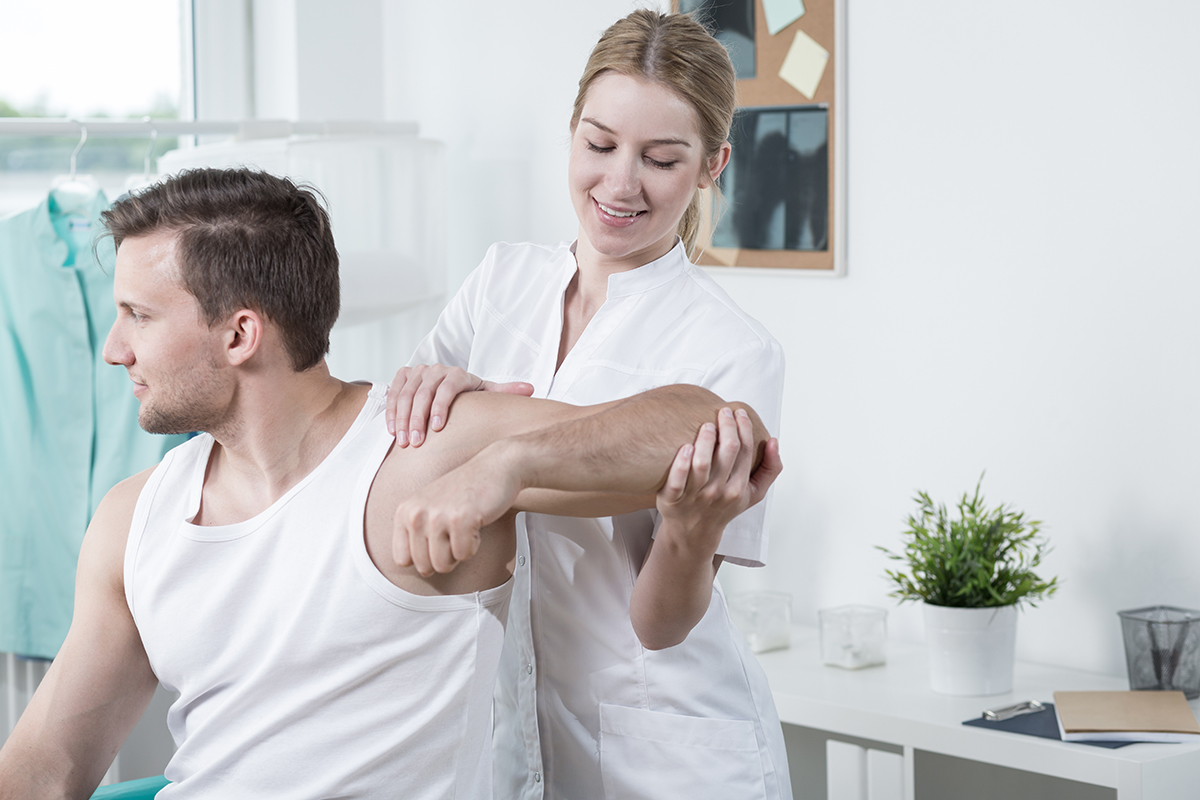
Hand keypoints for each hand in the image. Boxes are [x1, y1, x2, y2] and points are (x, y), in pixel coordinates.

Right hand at [386, 364, 532, 445]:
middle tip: (416, 442)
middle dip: (417, 418)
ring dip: (402, 418)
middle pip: (423, 392)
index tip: (437, 428)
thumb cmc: (470, 395)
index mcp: (458, 373)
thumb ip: (505, 392)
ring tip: (403, 441)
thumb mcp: (486, 393)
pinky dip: (390, 410)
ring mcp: (418, 371)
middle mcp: (436, 369)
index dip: (440, 406)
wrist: (447, 383)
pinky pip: (393, 391)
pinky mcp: (403, 375)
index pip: (447, 387)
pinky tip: (392, 430)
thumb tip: (530, 389)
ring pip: (405, 393)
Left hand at [392, 448, 520, 575]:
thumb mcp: (428, 507)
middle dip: (444, 558)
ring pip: (443, 565)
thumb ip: (415, 533)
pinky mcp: (460, 520)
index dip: (423, 558)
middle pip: (424, 567)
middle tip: (454, 536)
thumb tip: (418, 569)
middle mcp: (416, 514)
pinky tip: (475, 524)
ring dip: (459, 552)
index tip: (436, 544)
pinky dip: (474, 545)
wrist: (493, 468)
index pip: (402, 560)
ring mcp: (438, 517)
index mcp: (404, 512)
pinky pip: (464, 555)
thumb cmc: (464, 490)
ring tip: (463, 529)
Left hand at [656, 407, 781, 551]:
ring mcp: (695, 496)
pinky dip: (680, 463)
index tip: (738, 412)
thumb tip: (773, 441)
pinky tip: (685, 446)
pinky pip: (677, 480)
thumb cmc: (724, 507)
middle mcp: (718, 492)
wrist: (695, 532)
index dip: (744, 427)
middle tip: (723, 411)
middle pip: (727, 452)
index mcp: (738, 488)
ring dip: (706, 440)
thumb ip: (770, 469)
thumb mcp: (753, 493)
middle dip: (728, 426)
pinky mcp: (672, 499)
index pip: (745, 450)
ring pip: (703, 463)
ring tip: (707, 424)